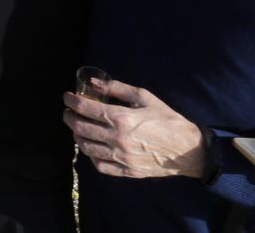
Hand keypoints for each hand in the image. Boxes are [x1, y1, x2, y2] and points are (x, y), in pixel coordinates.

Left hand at [63, 77, 207, 178]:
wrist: (187, 149)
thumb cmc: (166, 119)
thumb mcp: (144, 97)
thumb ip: (116, 88)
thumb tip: (94, 82)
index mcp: (121, 118)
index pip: (85, 108)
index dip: (71, 101)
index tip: (67, 97)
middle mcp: (117, 138)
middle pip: (80, 128)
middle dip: (69, 117)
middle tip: (68, 112)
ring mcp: (121, 157)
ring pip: (86, 148)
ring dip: (77, 136)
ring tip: (78, 128)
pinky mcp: (126, 171)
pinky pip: (99, 165)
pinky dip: (91, 156)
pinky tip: (93, 147)